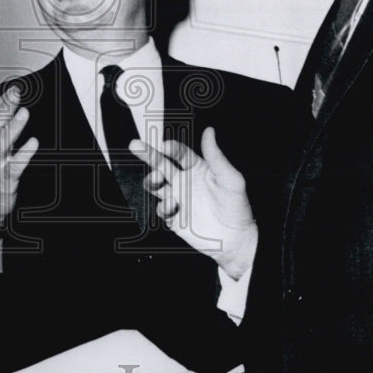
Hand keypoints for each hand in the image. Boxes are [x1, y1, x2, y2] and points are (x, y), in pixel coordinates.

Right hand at [0, 87, 37, 235]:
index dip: (2, 102)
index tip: (14, 89)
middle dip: (5, 109)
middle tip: (17, 94)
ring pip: (2, 143)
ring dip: (13, 128)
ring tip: (24, 113)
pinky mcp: (5, 179)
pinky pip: (14, 165)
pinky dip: (23, 154)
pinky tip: (33, 142)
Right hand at [132, 127, 256, 278]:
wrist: (235, 240)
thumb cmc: (236, 207)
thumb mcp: (230, 178)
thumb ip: (216, 156)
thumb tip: (209, 131)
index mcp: (197, 168)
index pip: (178, 153)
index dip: (170, 147)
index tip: (163, 145)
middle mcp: (184, 181)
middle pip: (160, 163)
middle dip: (147, 153)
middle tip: (135, 145)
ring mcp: (178, 198)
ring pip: (155, 185)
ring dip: (151, 180)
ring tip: (156, 181)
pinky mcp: (174, 217)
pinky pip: (161, 208)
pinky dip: (163, 206)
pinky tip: (173, 206)